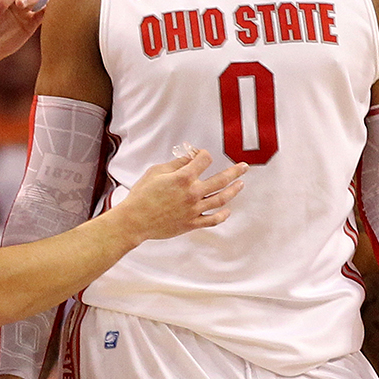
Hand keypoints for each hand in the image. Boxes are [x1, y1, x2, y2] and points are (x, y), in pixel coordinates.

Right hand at [118, 147, 246, 241]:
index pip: (204, 160)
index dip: (203, 154)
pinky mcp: (192, 223)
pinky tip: (227, 210)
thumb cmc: (142, 195)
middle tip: (243, 167)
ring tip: (240, 185)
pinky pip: (213, 220)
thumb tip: (189, 158)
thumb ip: (176, 164)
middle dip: (235, 171)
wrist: (135, 220)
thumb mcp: (156, 172)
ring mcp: (194, 209)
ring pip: (221, 199)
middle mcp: (193, 193)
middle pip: (221, 179)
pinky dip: (222, 215)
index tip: (201, 155)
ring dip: (234, 191)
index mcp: (184, 177)